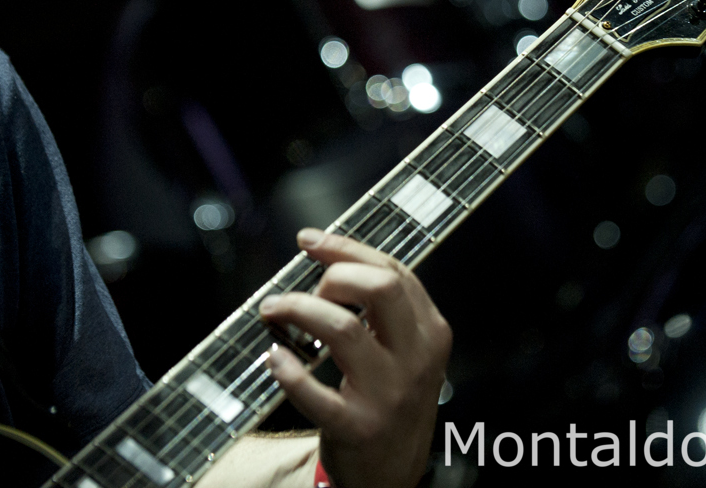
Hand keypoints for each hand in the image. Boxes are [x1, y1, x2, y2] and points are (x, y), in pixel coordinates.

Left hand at [259, 228, 450, 487]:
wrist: (391, 471)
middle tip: (306, 286)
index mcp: (430, 332)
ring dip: (298, 308)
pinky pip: (313, 390)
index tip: (310, 240)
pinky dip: (287, 369)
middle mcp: (416, 359)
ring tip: (274, 309)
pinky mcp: (356, 426)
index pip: (393, 271)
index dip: (346, 248)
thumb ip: (384, 309)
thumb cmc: (391, 397)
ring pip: (341, 328)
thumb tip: (327, 259)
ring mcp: (388, 394)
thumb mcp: (407, 350)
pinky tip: (274, 357)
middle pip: (380, 288)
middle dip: (333, 274)